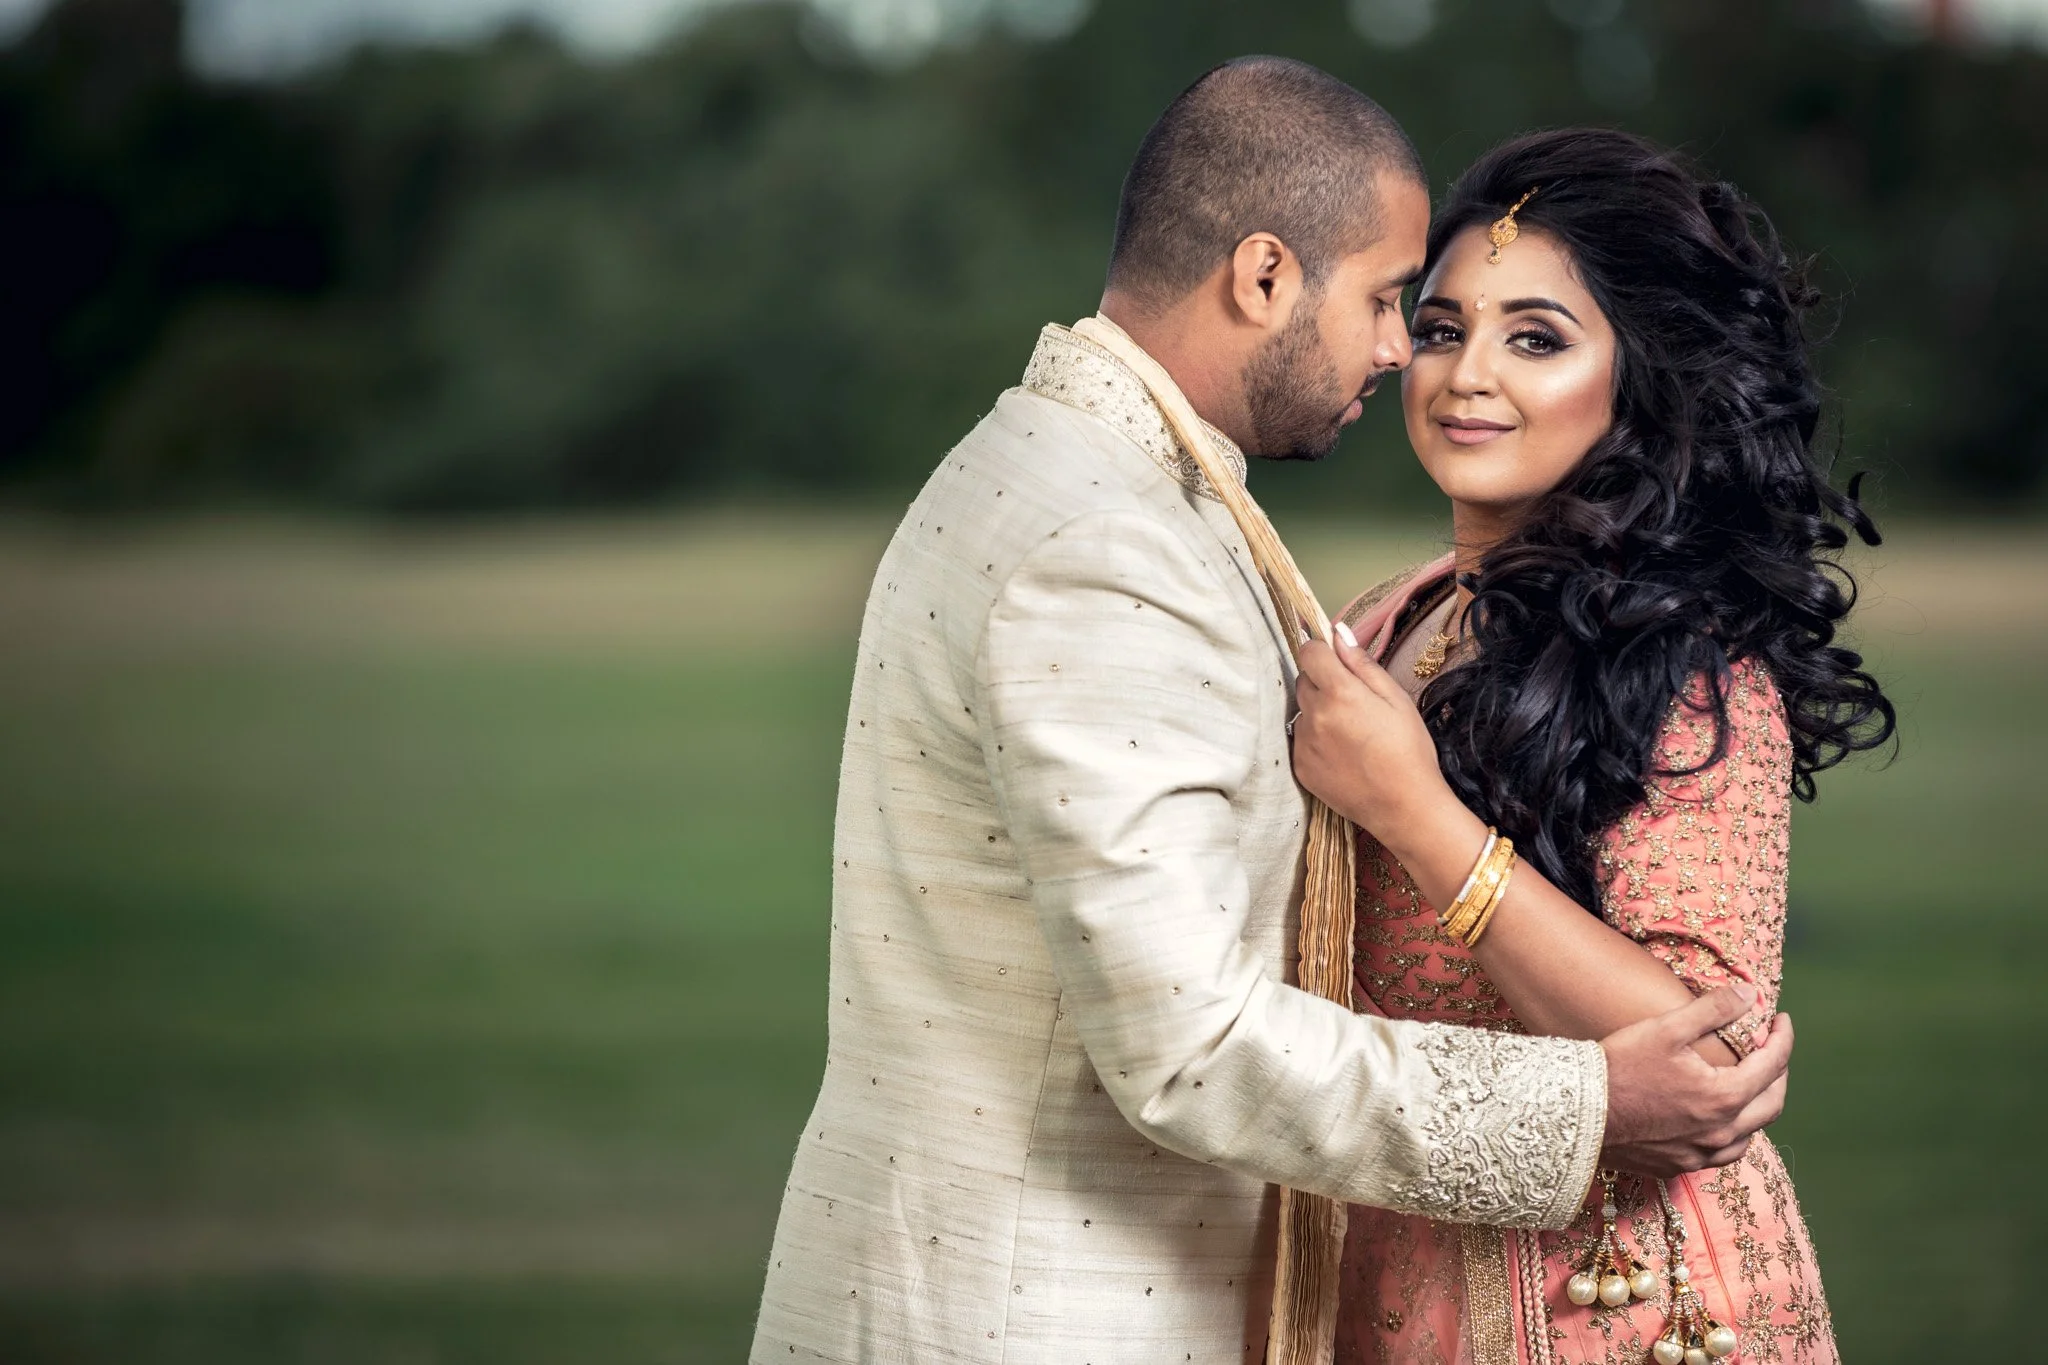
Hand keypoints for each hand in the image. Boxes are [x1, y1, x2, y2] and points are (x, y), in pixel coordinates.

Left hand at [1291, 624, 1451, 842]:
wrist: (1404, 807)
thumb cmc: (1409, 750)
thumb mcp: (1396, 699)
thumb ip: (1362, 664)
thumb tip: (1337, 632)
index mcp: (1340, 692)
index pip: (1308, 652)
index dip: (1322, 652)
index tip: (1336, 662)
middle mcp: (1315, 715)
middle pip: (1304, 681)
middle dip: (1323, 683)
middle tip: (1353, 704)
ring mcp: (1304, 743)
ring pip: (1302, 711)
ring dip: (1318, 713)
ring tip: (1350, 734)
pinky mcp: (1300, 767)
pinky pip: (1300, 740)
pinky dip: (1315, 741)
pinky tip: (1342, 754)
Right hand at [1599, 985, 1792, 1176]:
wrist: (1577, 1111)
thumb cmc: (1620, 1066)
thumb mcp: (1666, 1029)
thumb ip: (1714, 1010)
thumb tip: (1752, 995)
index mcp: (1723, 1096)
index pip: (1773, 1064)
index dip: (1783, 1038)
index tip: (1781, 1020)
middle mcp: (1721, 1132)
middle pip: (1772, 1104)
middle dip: (1779, 1073)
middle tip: (1772, 1050)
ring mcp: (1701, 1154)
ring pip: (1751, 1134)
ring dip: (1758, 1107)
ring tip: (1749, 1085)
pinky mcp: (1680, 1166)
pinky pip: (1724, 1154)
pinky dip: (1733, 1133)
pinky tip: (1719, 1120)